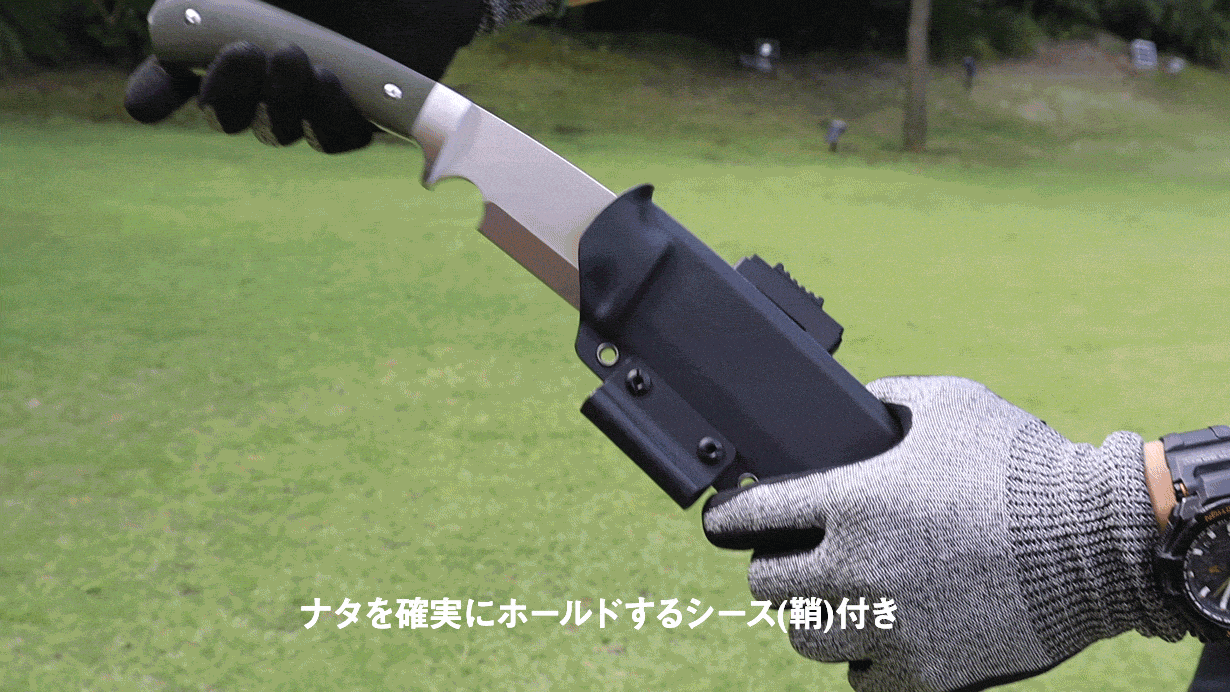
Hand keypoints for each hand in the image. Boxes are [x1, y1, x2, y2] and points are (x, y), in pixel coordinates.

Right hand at [124, 0, 481, 152]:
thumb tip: (161, 32)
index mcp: (230, 36)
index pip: (176, 77)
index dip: (158, 91)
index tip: (148, 101)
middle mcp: (268, 75)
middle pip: (227, 113)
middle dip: (227, 90)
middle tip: (246, 52)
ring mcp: (315, 97)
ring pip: (279, 130)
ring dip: (278, 103)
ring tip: (296, 58)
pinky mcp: (365, 115)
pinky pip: (335, 139)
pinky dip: (326, 117)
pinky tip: (329, 82)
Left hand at [703, 376, 1187, 691]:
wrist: (1098, 542)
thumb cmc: (1020, 465)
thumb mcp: (948, 404)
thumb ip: (886, 401)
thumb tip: (854, 403)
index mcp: (852, 501)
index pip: (750, 517)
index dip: (726, 517)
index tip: (721, 520)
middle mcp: (857, 568)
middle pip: (764, 583)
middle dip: (770, 565)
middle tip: (789, 555)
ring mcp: (887, 625)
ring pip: (804, 636)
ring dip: (810, 615)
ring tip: (833, 597)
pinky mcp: (923, 671)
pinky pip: (857, 679)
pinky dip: (859, 659)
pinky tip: (875, 634)